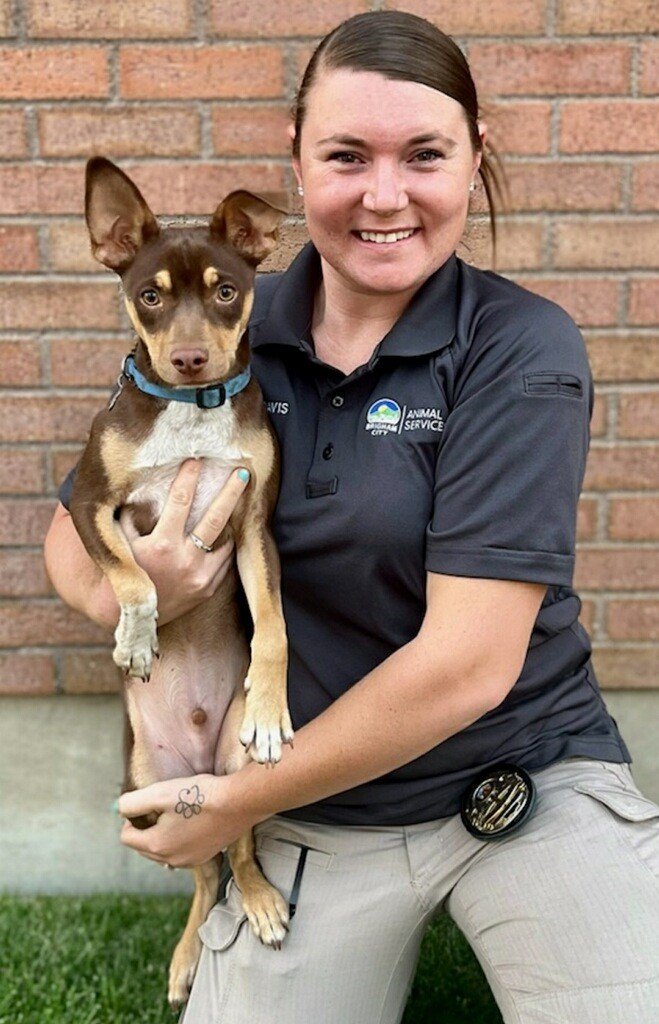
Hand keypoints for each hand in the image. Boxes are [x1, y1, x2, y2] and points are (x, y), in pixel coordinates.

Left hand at [118, 774, 253, 867]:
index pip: (126, 836)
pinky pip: (181, 851)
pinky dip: (181, 838)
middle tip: (165, 805)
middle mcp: (170, 860)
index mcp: (155, 846)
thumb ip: (132, 802)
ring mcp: (189, 861)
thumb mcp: (159, 793)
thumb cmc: (199, 795)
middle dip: (148, 826)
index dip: (133, 816)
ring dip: (164, 833)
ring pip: (163, 849)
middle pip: (143, 845)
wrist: (239, 802)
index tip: (150, 802)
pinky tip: (195, 820)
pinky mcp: (205, 857)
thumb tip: (120, 809)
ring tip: (181, 812)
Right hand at [121, 459, 248, 626]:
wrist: (133, 615)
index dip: (188, 478)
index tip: (196, 460)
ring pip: (226, 542)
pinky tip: (229, 533)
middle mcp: (186, 560)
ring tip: (242, 502)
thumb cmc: (127, 571)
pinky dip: (225, 547)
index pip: (179, 502)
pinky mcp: (208, 589)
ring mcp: (201, 577)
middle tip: (244, 472)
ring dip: (233, 522)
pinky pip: (224, 562)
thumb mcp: (123, 542)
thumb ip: (132, 516)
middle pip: (216, 518)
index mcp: (163, 545)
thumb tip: (140, 487)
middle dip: (231, 492)